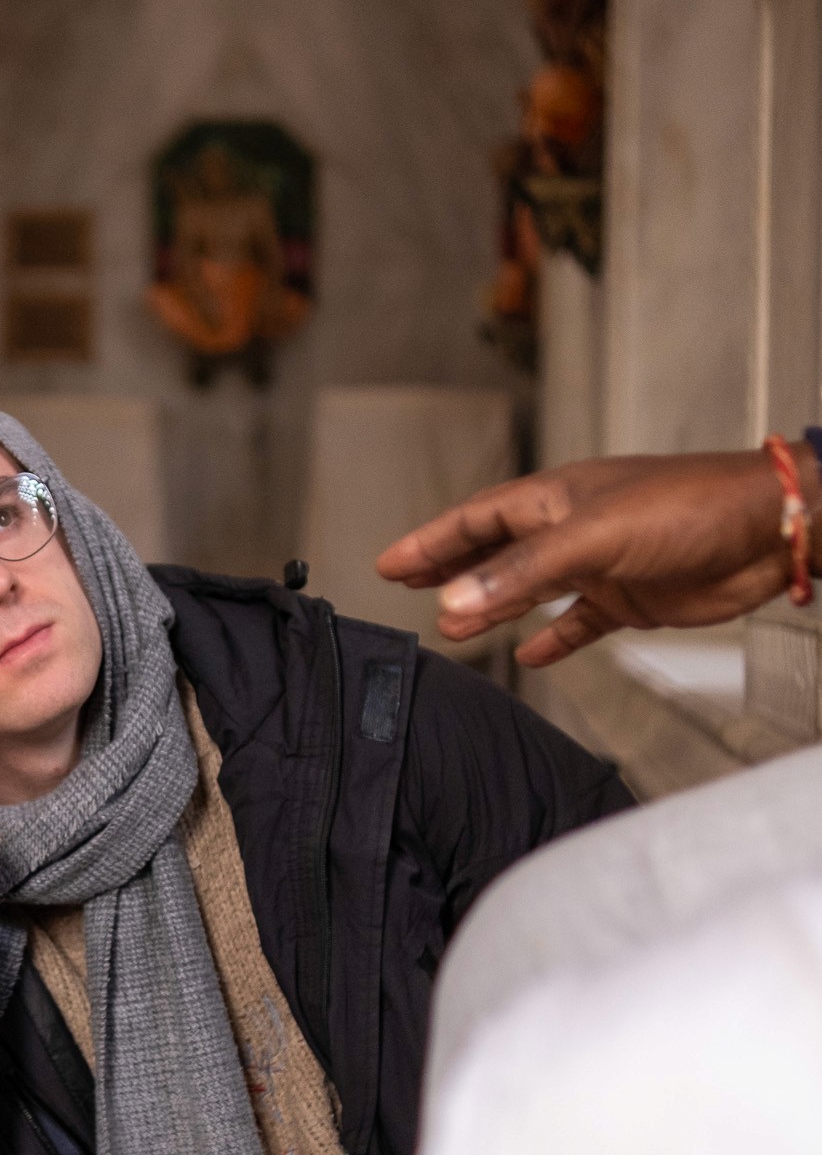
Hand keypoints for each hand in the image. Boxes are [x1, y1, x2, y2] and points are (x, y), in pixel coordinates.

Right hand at [376, 446, 815, 666]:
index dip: (431, 541)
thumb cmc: (689, 508)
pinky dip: (552, 639)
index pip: (477, 519)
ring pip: (530, 588)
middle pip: (495, 550)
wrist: (764, 531)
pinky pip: (578, 621)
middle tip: (408, 585)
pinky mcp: (630, 596)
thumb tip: (453, 605)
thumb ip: (520, 574)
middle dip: (451, 568)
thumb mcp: (591, 537)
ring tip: (451, 628)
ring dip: (491, 607)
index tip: (391, 564)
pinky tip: (529, 656)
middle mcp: (572, 527)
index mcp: (557, 499)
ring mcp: (600, 563)